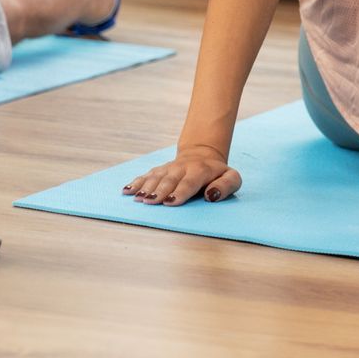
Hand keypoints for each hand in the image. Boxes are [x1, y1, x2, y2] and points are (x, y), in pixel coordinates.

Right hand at [122, 145, 242, 205]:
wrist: (202, 155)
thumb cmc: (218, 174)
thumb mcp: (232, 178)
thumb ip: (225, 186)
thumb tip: (211, 196)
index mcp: (200, 171)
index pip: (189, 182)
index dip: (180, 192)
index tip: (170, 202)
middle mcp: (182, 168)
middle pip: (169, 180)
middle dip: (159, 191)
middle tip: (150, 202)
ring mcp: (169, 168)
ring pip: (155, 177)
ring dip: (145, 187)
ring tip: (136, 198)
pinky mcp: (159, 170)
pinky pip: (146, 175)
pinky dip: (136, 182)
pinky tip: (126, 190)